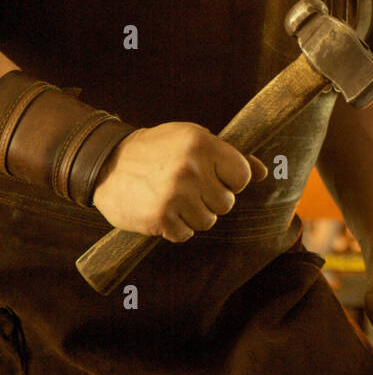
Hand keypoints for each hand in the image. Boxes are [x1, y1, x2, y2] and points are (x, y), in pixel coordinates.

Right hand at [91, 121, 267, 239]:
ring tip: (173, 198)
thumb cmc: (156, 150)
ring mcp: (174, 194)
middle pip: (226, 203)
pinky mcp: (160, 218)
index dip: (230, 181)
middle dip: (210, 200)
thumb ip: (228, 155)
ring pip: (208, 221)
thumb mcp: (192, 140)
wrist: (106, 163)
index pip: (242, 176)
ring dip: (193, 216)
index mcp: (202, 144)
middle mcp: (190, 168)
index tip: (214, 178)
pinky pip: (185, 235)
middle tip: (187, 188)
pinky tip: (161, 210)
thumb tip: (264, 171)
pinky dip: (175, 228)